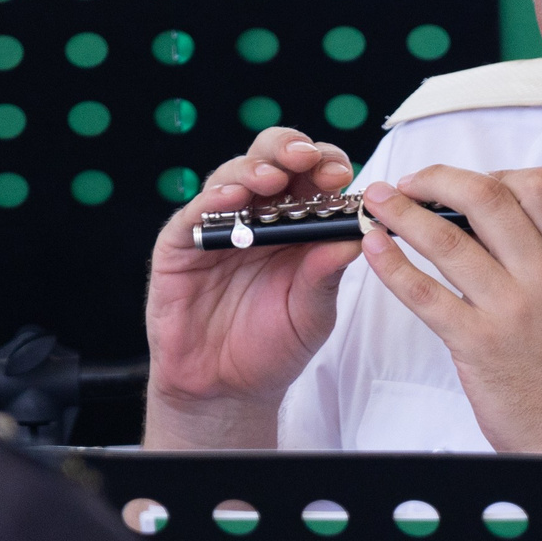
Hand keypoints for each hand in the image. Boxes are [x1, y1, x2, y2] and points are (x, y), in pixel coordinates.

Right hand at [143, 128, 360, 446]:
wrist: (226, 389)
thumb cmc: (273, 345)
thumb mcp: (312, 311)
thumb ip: (328, 272)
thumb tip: (360, 233)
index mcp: (297, 225)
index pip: (312, 177)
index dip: (327, 167)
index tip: (343, 176)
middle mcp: (258, 216)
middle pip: (272, 160)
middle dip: (291, 151)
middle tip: (308, 160)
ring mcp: (219, 226)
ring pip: (232, 176)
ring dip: (254, 169)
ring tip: (271, 179)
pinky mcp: (181, 244)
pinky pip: (194, 213)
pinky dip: (212, 200)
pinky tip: (231, 198)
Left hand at [357, 165, 541, 453]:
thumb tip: (496, 218)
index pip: (539, 185)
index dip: (494, 171)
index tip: (464, 181)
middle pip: (486, 196)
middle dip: (436, 178)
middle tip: (409, 181)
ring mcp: (510, 308)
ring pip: (446, 239)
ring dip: (401, 211)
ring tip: (377, 202)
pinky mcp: (476, 342)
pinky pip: (424, 292)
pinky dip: (391, 264)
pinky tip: (374, 248)